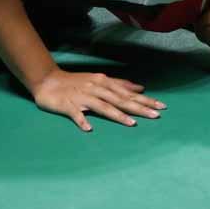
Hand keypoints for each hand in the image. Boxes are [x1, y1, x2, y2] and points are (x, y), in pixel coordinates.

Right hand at [31, 69, 166, 131]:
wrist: (48, 80)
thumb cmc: (76, 82)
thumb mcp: (99, 80)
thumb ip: (119, 84)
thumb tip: (140, 89)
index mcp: (104, 82)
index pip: (128, 93)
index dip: (145, 100)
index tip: (161, 107)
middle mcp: (96, 89)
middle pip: (120, 100)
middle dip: (138, 108)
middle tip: (156, 115)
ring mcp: (82, 97)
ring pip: (102, 106)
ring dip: (117, 115)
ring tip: (132, 124)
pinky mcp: (68, 105)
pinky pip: (76, 114)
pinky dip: (82, 121)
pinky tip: (89, 128)